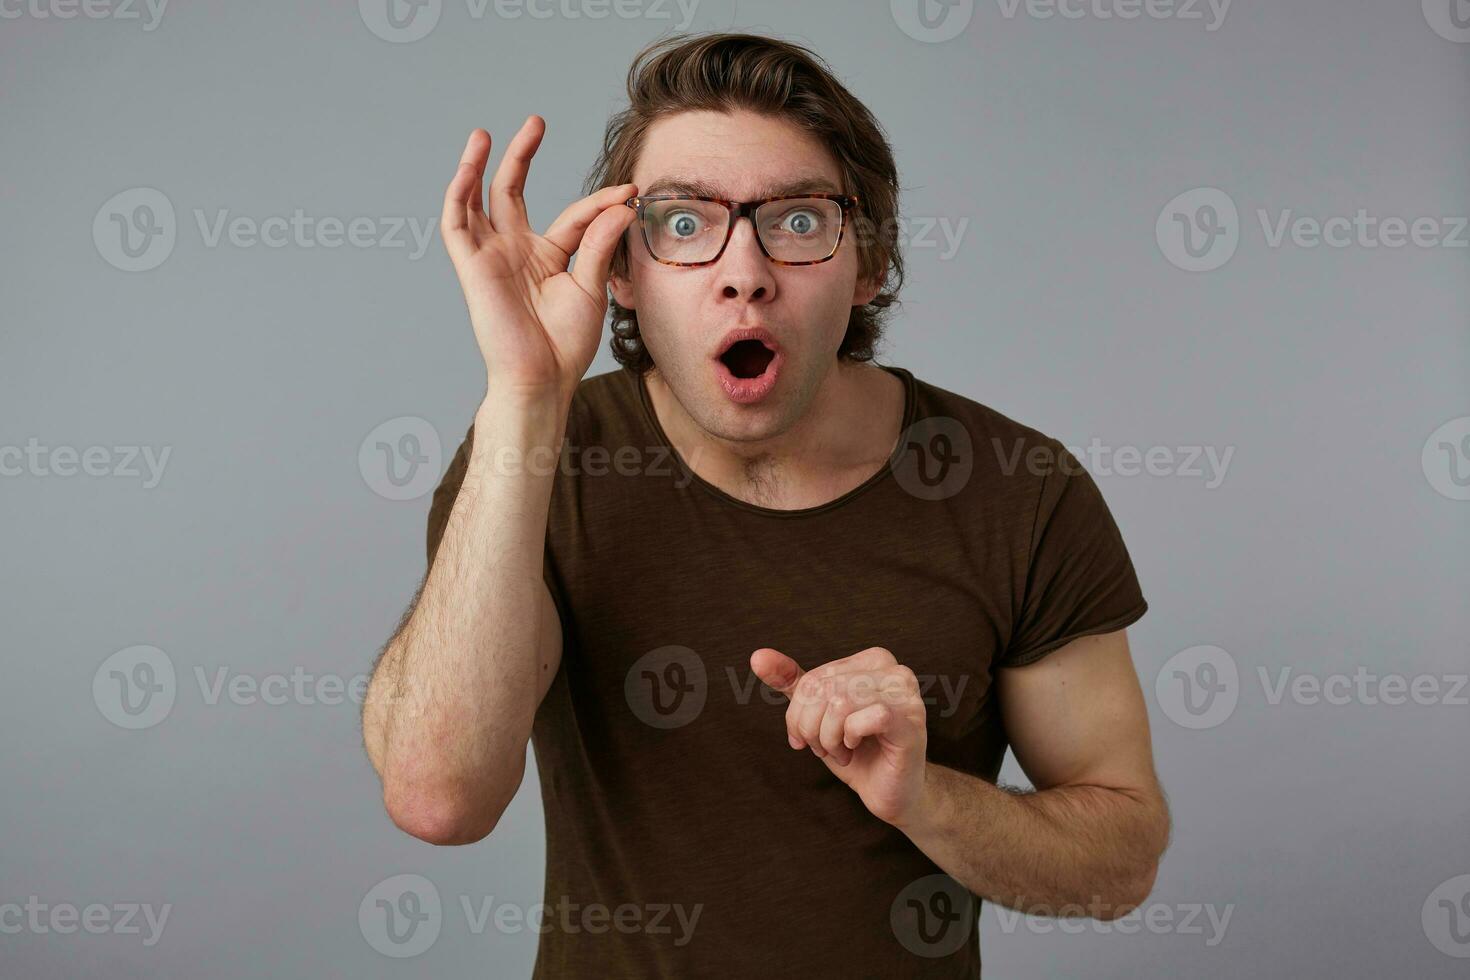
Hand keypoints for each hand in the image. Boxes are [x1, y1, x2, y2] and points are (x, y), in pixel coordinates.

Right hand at [440, 117, 638, 403]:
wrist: (541, 378)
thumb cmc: (565, 345)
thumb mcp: (591, 288)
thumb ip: (600, 245)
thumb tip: (621, 206)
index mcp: (548, 258)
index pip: (574, 217)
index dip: (601, 203)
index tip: (630, 192)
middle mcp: (516, 251)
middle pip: (512, 192)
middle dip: (522, 156)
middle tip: (536, 121)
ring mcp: (492, 257)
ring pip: (477, 201)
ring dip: (478, 166)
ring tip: (484, 133)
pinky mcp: (472, 267)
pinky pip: (456, 224)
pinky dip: (458, 194)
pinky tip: (467, 168)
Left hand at [750, 646, 928, 827]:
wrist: (891, 792)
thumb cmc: (859, 752)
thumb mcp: (818, 716)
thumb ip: (792, 683)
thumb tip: (758, 656)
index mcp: (873, 661)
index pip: (815, 678)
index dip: (800, 714)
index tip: (809, 738)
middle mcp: (894, 670)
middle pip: (824, 688)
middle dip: (813, 728)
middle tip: (826, 749)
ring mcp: (906, 695)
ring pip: (839, 702)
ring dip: (829, 738)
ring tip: (842, 751)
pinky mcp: (910, 722)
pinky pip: (859, 720)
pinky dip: (848, 740)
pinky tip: (857, 749)